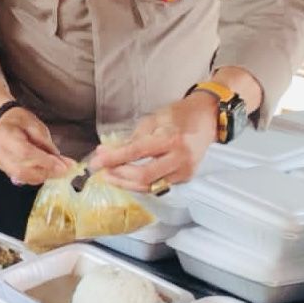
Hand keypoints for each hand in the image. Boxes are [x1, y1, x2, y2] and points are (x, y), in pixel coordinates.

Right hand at [0, 108, 77, 185]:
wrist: (7, 123)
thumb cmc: (21, 122)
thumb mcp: (37, 127)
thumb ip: (48, 146)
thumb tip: (64, 164)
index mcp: (3, 133)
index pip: (24, 152)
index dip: (44, 161)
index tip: (63, 166)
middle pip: (21, 169)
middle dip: (45, 172)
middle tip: (63, 171)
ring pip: (22, 177)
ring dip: (42, 176)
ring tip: (57, 170)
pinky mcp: (4, 169)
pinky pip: (21, 178)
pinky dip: (37, 177)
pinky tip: (46, 170)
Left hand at [91, 94, 215, 189]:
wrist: (207, 119)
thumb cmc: (179, 115)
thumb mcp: (153, 120)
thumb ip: (130, 138)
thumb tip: (106, 152)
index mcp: (171, 138)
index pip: (136, 152)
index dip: (113, 159)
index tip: (95, 163)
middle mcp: (180, 158)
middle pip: (144, 176)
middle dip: (119, 176)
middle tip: (102, 170)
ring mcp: (185, 171)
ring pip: (150, 186)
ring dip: (127, 183)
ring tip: (111, 175)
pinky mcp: (186, 178)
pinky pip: (159, 185)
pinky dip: (141, 183)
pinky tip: (129, 177)